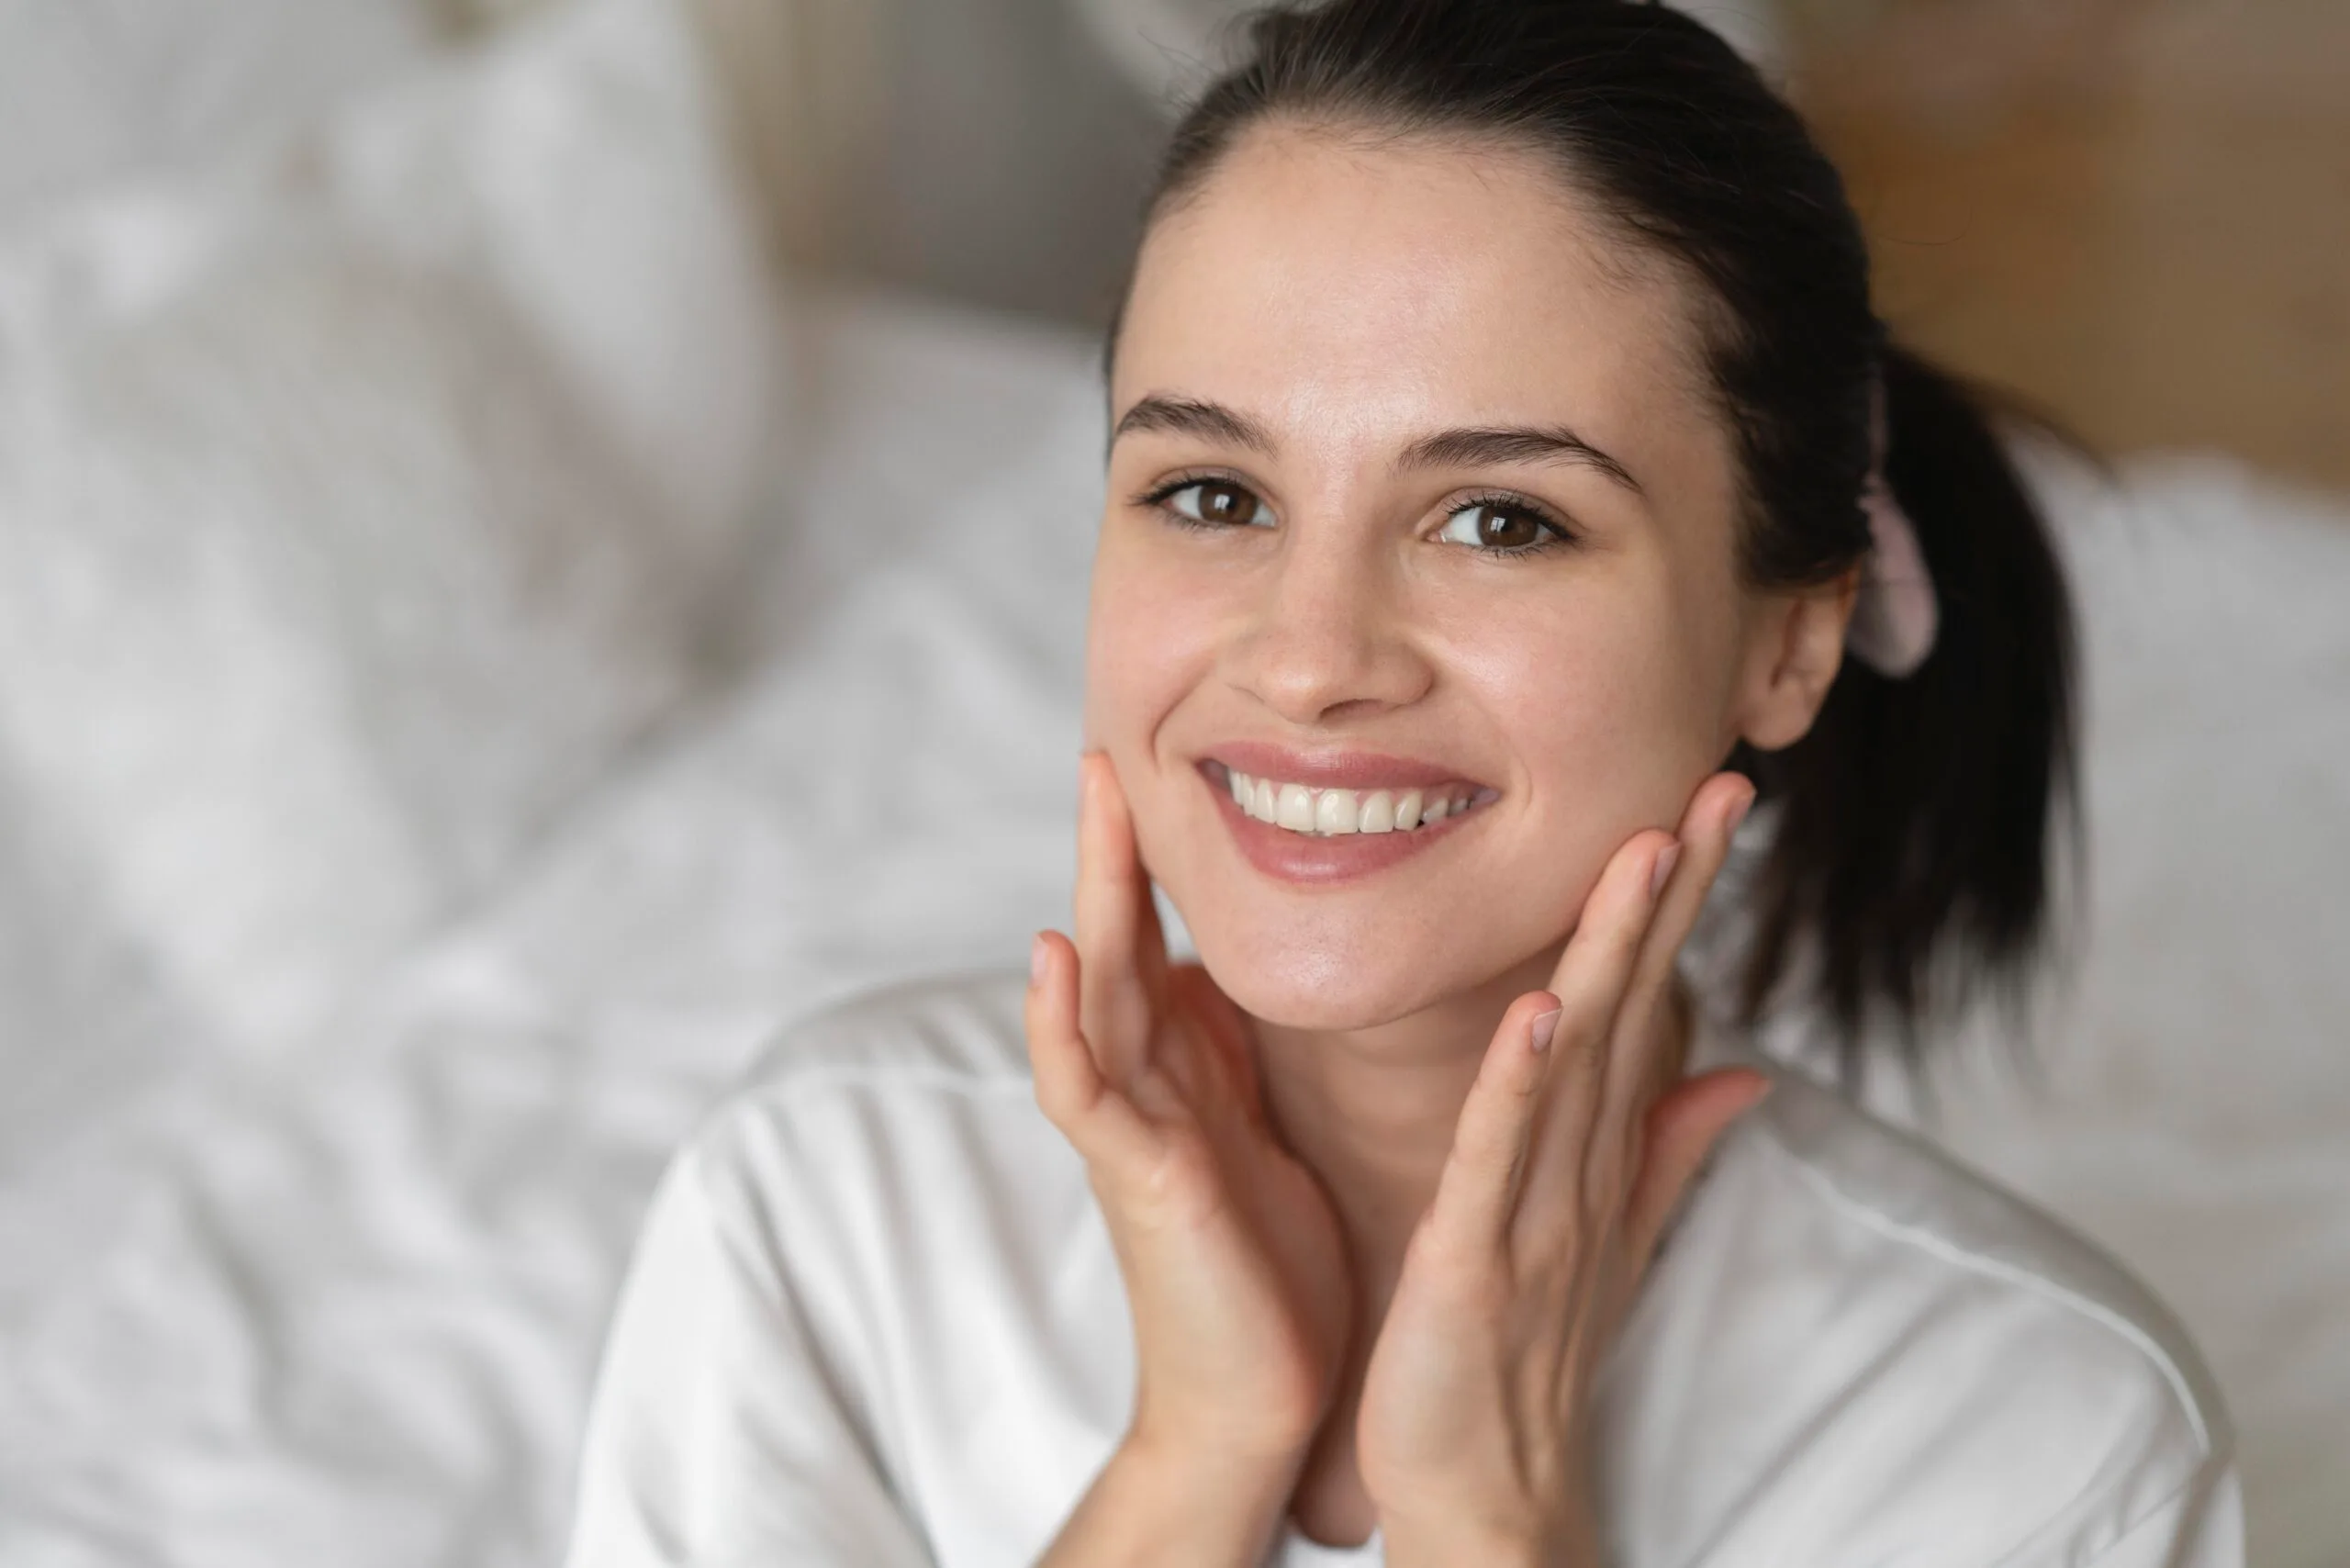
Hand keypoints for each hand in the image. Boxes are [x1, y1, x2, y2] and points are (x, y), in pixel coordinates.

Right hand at [1026, 753, 1354, 1469]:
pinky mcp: (1138, 1182)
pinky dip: (1061, 1024)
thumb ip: (1241, 1055)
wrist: (1253, 1400)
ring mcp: (1134, 1129)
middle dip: (1116, 847)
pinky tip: (1053, 958)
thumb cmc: (1267, 1270)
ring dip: (1093, 894)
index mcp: (1189, 1069)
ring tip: (1094, 801)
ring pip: (1099, 993)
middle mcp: (1149, 1085)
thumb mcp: (1265, 1129)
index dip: (1159, 857)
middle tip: (1109, 747)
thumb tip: (1250, 974)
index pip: (1164, 939)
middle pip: (1124, 941)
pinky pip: (1085, 1092)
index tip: (1167, 763)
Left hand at [1355, 772, 1770, 1563]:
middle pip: (1635, 1004)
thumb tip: (1747, 1070)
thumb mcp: (1610, 1235)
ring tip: (1643, 848)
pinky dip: (1520, 1082)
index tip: (1714, 798)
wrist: (1483, 1491)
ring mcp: (1536, 1210)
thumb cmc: (1528, 1355)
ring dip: (1612, 952)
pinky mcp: (1474, 1258)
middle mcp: (1583, 1166)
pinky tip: (1539, 1006)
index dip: (1685, 900)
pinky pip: (1498, 1155)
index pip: (1650, 998)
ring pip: (1581, 1057)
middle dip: (1676, 892)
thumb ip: (1670, 1148)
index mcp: (1600, 1150)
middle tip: (1718, 781)